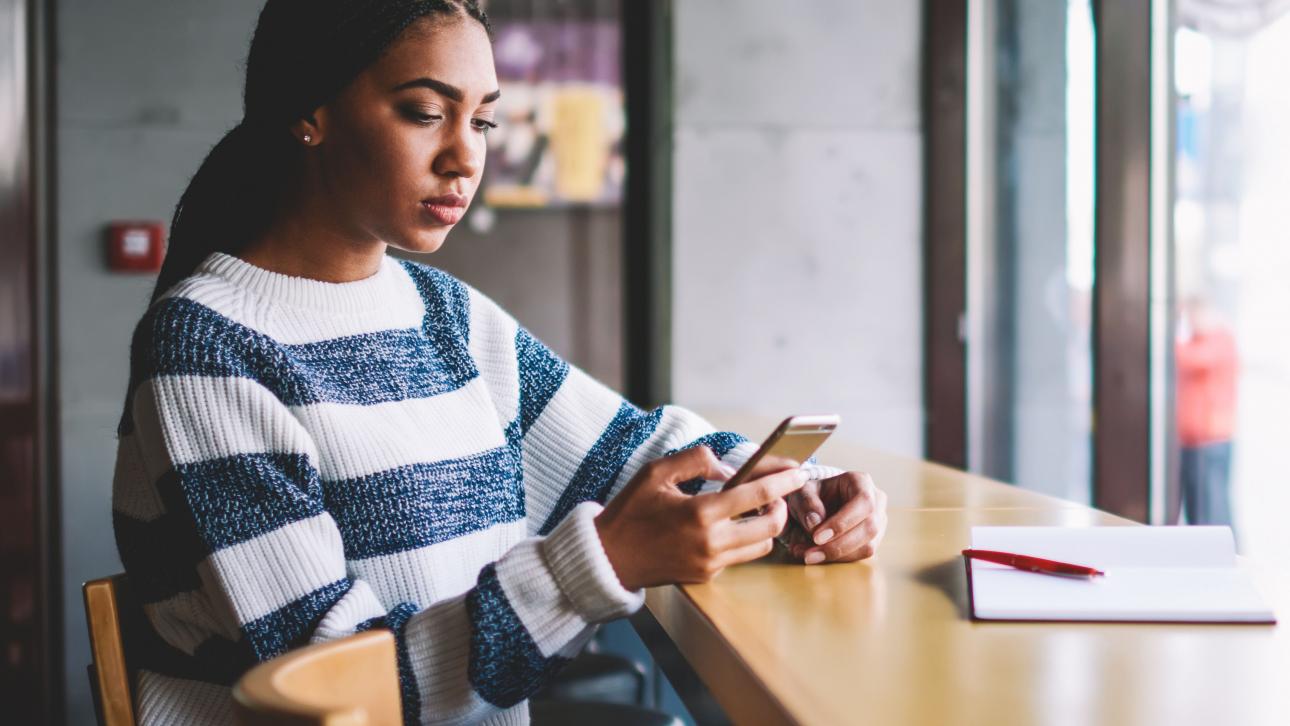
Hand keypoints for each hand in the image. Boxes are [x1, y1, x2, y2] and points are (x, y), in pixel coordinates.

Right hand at [594, 446, 806, 589]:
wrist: (609, 557)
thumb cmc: (630, 511)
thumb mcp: (656, 472)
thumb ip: (695, 461)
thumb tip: (727, 468)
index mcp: (699, 512)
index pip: (756, 495)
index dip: (783, 482)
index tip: (799, 471)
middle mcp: (710, 542)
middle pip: (771, 527)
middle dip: (783, 507)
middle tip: (778, 494)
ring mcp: (709, 563)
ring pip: (760, 546)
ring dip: (767, 526)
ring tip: (757, 509)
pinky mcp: (706, 576)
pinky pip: (738, 556)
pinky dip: (743, 539)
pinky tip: (731, 525)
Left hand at [783, 471, 886, 564]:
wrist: (817, 505)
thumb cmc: (812, 495)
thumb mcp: (802, 493)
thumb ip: (806, 504)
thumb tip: (815, 523)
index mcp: (861, 482)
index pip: (862, 502)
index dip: (842, 522)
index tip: (817, 538)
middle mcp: (876, 501)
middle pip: (869, 527)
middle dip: (838, 545)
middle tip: (809, 554)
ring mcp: (879, 521)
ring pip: (868, 545)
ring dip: (838, 556)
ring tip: (808, 556)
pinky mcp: (874, 539)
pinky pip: (862, 555)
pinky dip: (839, 559)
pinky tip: (818, 557)